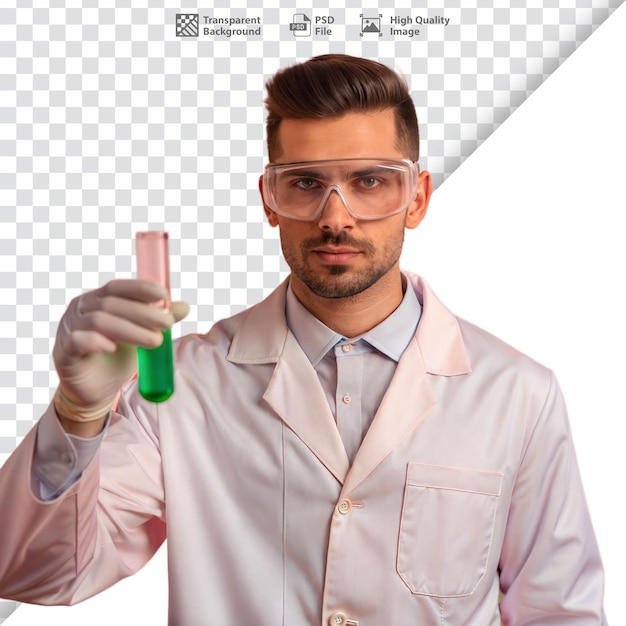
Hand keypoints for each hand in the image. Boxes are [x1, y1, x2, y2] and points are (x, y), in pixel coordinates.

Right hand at [52, 279, 189, 428]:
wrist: (95, 390)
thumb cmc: (117, 357)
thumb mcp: (141, 336)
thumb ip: (157, 320)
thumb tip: (184, 307)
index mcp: (98, 300)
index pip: (118, 287)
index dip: (140, 288)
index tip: (164, 295)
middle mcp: (81, 310)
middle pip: (111, 303)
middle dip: (143, 312)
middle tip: (168, 323)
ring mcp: (69, 329)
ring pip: (98, 321)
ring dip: (130, 330)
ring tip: (155, 341)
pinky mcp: (64, 352)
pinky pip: (77, 341)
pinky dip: (96, 341)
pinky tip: (113, 347)